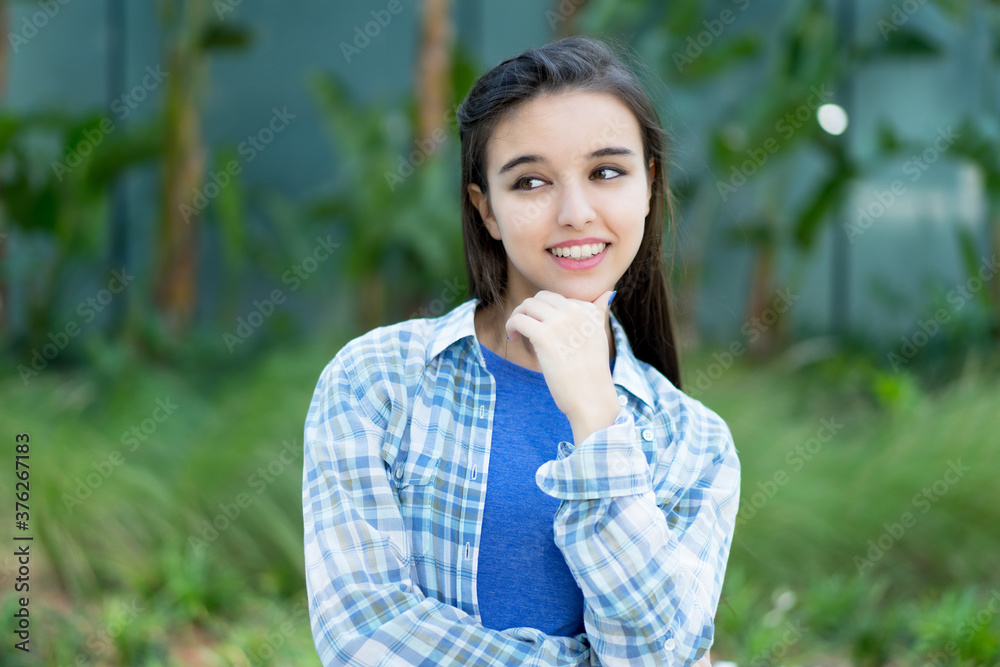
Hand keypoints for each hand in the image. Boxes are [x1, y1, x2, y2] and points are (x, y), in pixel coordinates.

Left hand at [505, 290, 620, 442]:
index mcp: (589, 311)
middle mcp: (575, 312)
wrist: (591, 398)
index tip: (543, 328)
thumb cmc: (592, 374)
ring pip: (528, 305)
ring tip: (517, 332)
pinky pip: (519, 319)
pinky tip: (513, 337)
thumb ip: (598, 313)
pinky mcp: (544, 336)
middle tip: (525, 327)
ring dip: (518, 316)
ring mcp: (560, 323)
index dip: (545, 312)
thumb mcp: (599, 337)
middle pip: (541, 297)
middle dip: (529, 310)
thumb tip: (608, 293)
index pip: (559, 299)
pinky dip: (511, 326)